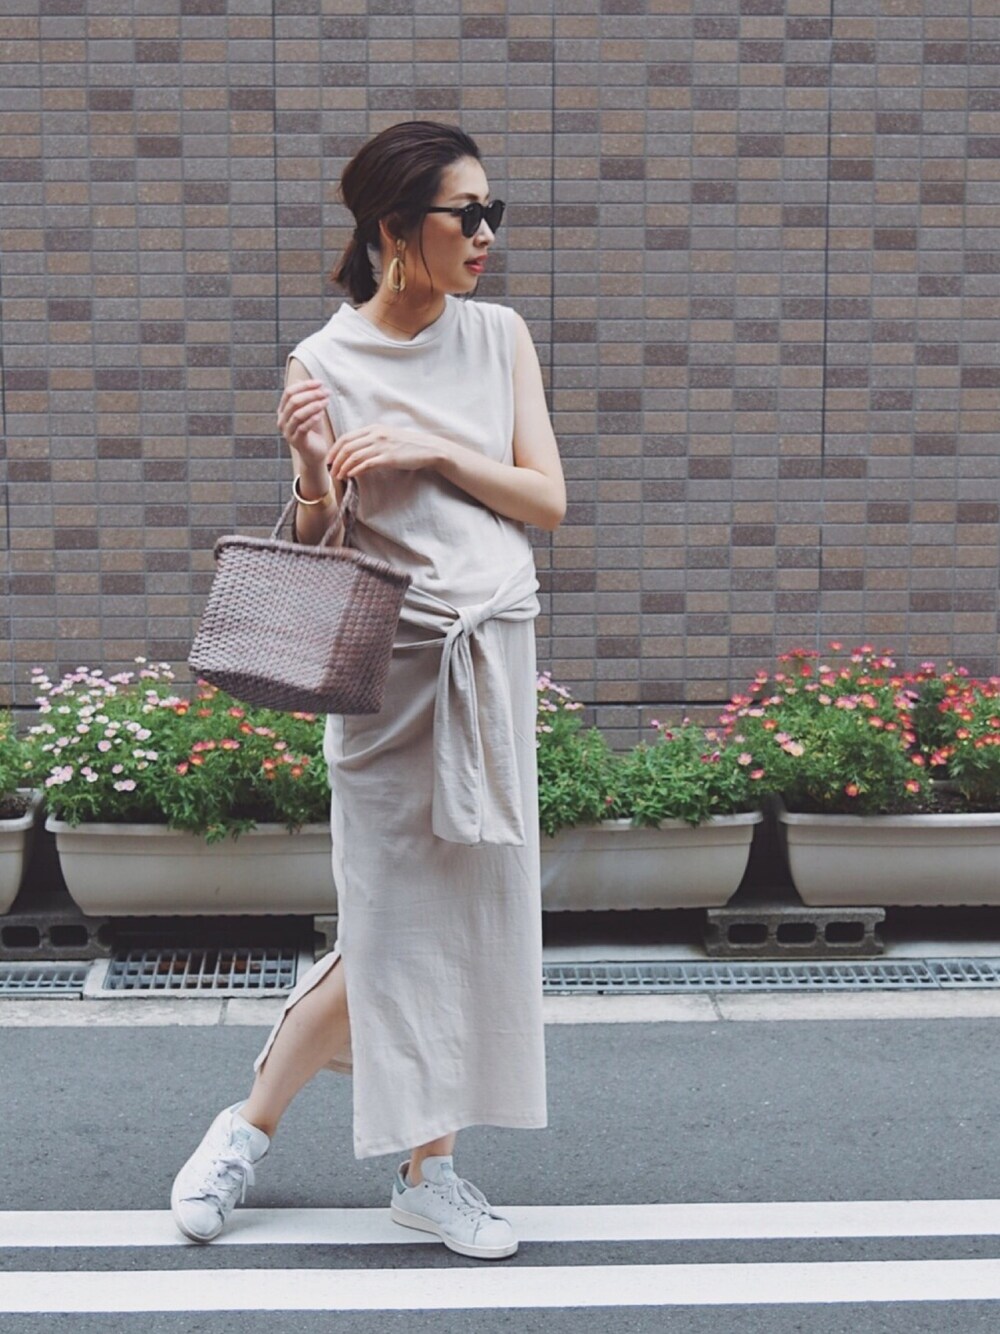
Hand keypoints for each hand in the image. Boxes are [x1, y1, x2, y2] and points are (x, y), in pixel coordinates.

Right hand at [277, 379, 332, 467]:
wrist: (315, 454)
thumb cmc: (313, 430)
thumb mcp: (310, 411)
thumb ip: (307, 398)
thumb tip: (304, 379)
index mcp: (283, 410)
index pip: (289, 392)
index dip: (304, 385)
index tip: (320, 382)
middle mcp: (282, 420)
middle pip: (293, 401)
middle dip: (311, 394)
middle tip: (326, 392)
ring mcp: (287, 432)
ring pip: (298, 414)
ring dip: (314, 405)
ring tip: (327, 401)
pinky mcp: (296, 441)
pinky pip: (303, 427)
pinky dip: (313, 419)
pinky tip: (322, 414)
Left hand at [327, 422, 448, 479]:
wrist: (429, 448)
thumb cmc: (408, 445)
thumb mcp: (388, 437)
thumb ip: (372, 441)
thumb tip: (357, 452)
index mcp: (374, 428)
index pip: (347, 437)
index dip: (334, 449)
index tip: (329, 459)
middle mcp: (376, 434)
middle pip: (347, 446)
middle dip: (335, 460)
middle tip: (330, 470)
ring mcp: (382, 445)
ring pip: (354, 455)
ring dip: (343, 467)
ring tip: (339, 476)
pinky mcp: (388, 457)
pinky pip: (366, 464)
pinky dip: (355, 470)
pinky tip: (351, 476)